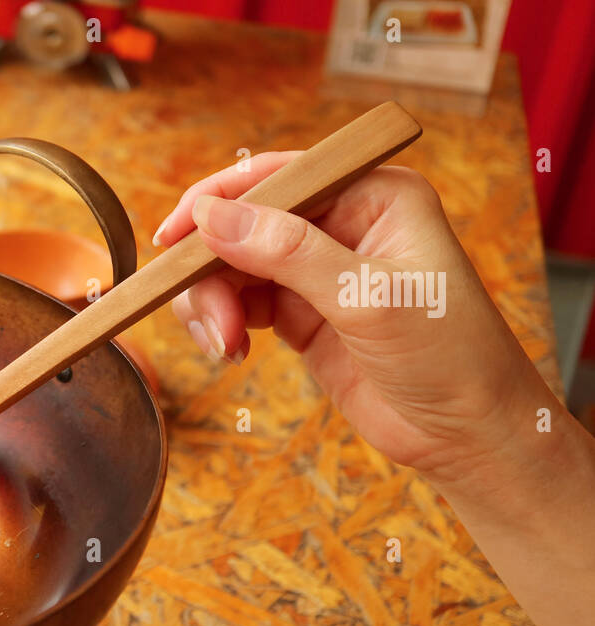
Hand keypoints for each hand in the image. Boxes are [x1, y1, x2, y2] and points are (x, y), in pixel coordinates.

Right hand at [155, 153, 550, 485]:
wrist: (468, 434)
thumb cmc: (448, 355)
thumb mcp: (367, 298)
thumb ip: (287, 253)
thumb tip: (212, 217)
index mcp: (373, 194)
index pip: (278, 177)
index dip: (217, 201)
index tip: (172, 238)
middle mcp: (343, 223)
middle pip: (244, 224)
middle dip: (213, 271)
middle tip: (210, 320)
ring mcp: (319, 270)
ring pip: (233, 267)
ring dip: (212, 303)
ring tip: (224, 345)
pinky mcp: (303, 315)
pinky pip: (241, 303)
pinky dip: (223, 324)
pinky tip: (230, 350)